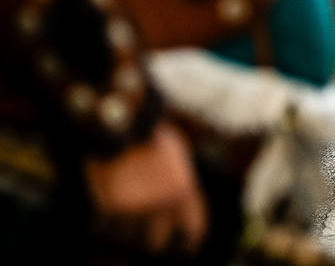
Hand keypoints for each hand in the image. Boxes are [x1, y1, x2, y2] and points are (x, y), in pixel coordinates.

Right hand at [84, 121, 207, 254]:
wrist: (124, 124)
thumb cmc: (151, 138)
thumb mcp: (178, 160)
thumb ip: (181, 186)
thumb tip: (180, 210)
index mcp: (184, 192)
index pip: (193, 229)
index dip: (189, 241)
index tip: (184, 247)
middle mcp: (162, 206)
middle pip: (156, 243)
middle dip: (152, 240)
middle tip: (147, 239)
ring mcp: (135, 209)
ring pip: (128, 239)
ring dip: (126, 232)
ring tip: (124, 223)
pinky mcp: (110, 208)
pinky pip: (106, 230)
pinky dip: (103, 227)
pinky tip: (103, 221)